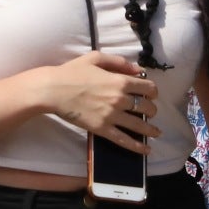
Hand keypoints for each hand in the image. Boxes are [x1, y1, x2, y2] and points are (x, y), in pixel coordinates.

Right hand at [38, 51, 160, 152]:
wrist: (52, 90)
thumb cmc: (72, 72)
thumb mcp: (95, 58)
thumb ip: (118, 62)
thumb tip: (137, 69)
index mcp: (120, 81)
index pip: (149, 88)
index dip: (153, 92)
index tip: (151, 94)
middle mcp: (120, 99)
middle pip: (147, 107)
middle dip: (152, 110)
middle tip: (149, 112)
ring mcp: (112, 116)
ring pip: (140, 126)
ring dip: (151, 130)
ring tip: (156, 133)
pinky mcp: (102, 129)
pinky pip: (124, 140)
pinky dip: (138, 147)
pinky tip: (146, 150)